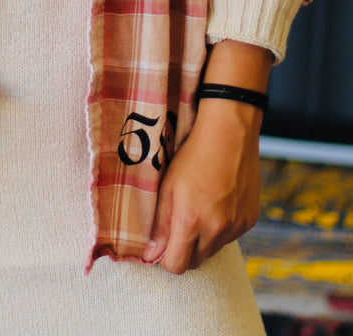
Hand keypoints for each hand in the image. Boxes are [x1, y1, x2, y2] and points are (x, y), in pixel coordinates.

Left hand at [142, 98, 261, 273]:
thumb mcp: (168, 187)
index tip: (161, 244)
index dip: (165, 258)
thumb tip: (151, 255)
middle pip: (195, 262)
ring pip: (213, 250)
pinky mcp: (249, 221)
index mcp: (191, 222)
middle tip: (178, 224)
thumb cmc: (193, 156)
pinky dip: (220, 229)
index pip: (176, 266)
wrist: (229, 134)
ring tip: (199, 208)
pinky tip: (216, 203)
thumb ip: (160, 225)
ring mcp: (236, 227)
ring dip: (203, 240)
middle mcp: (216, 230)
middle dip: (184, 251)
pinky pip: (230, 237)